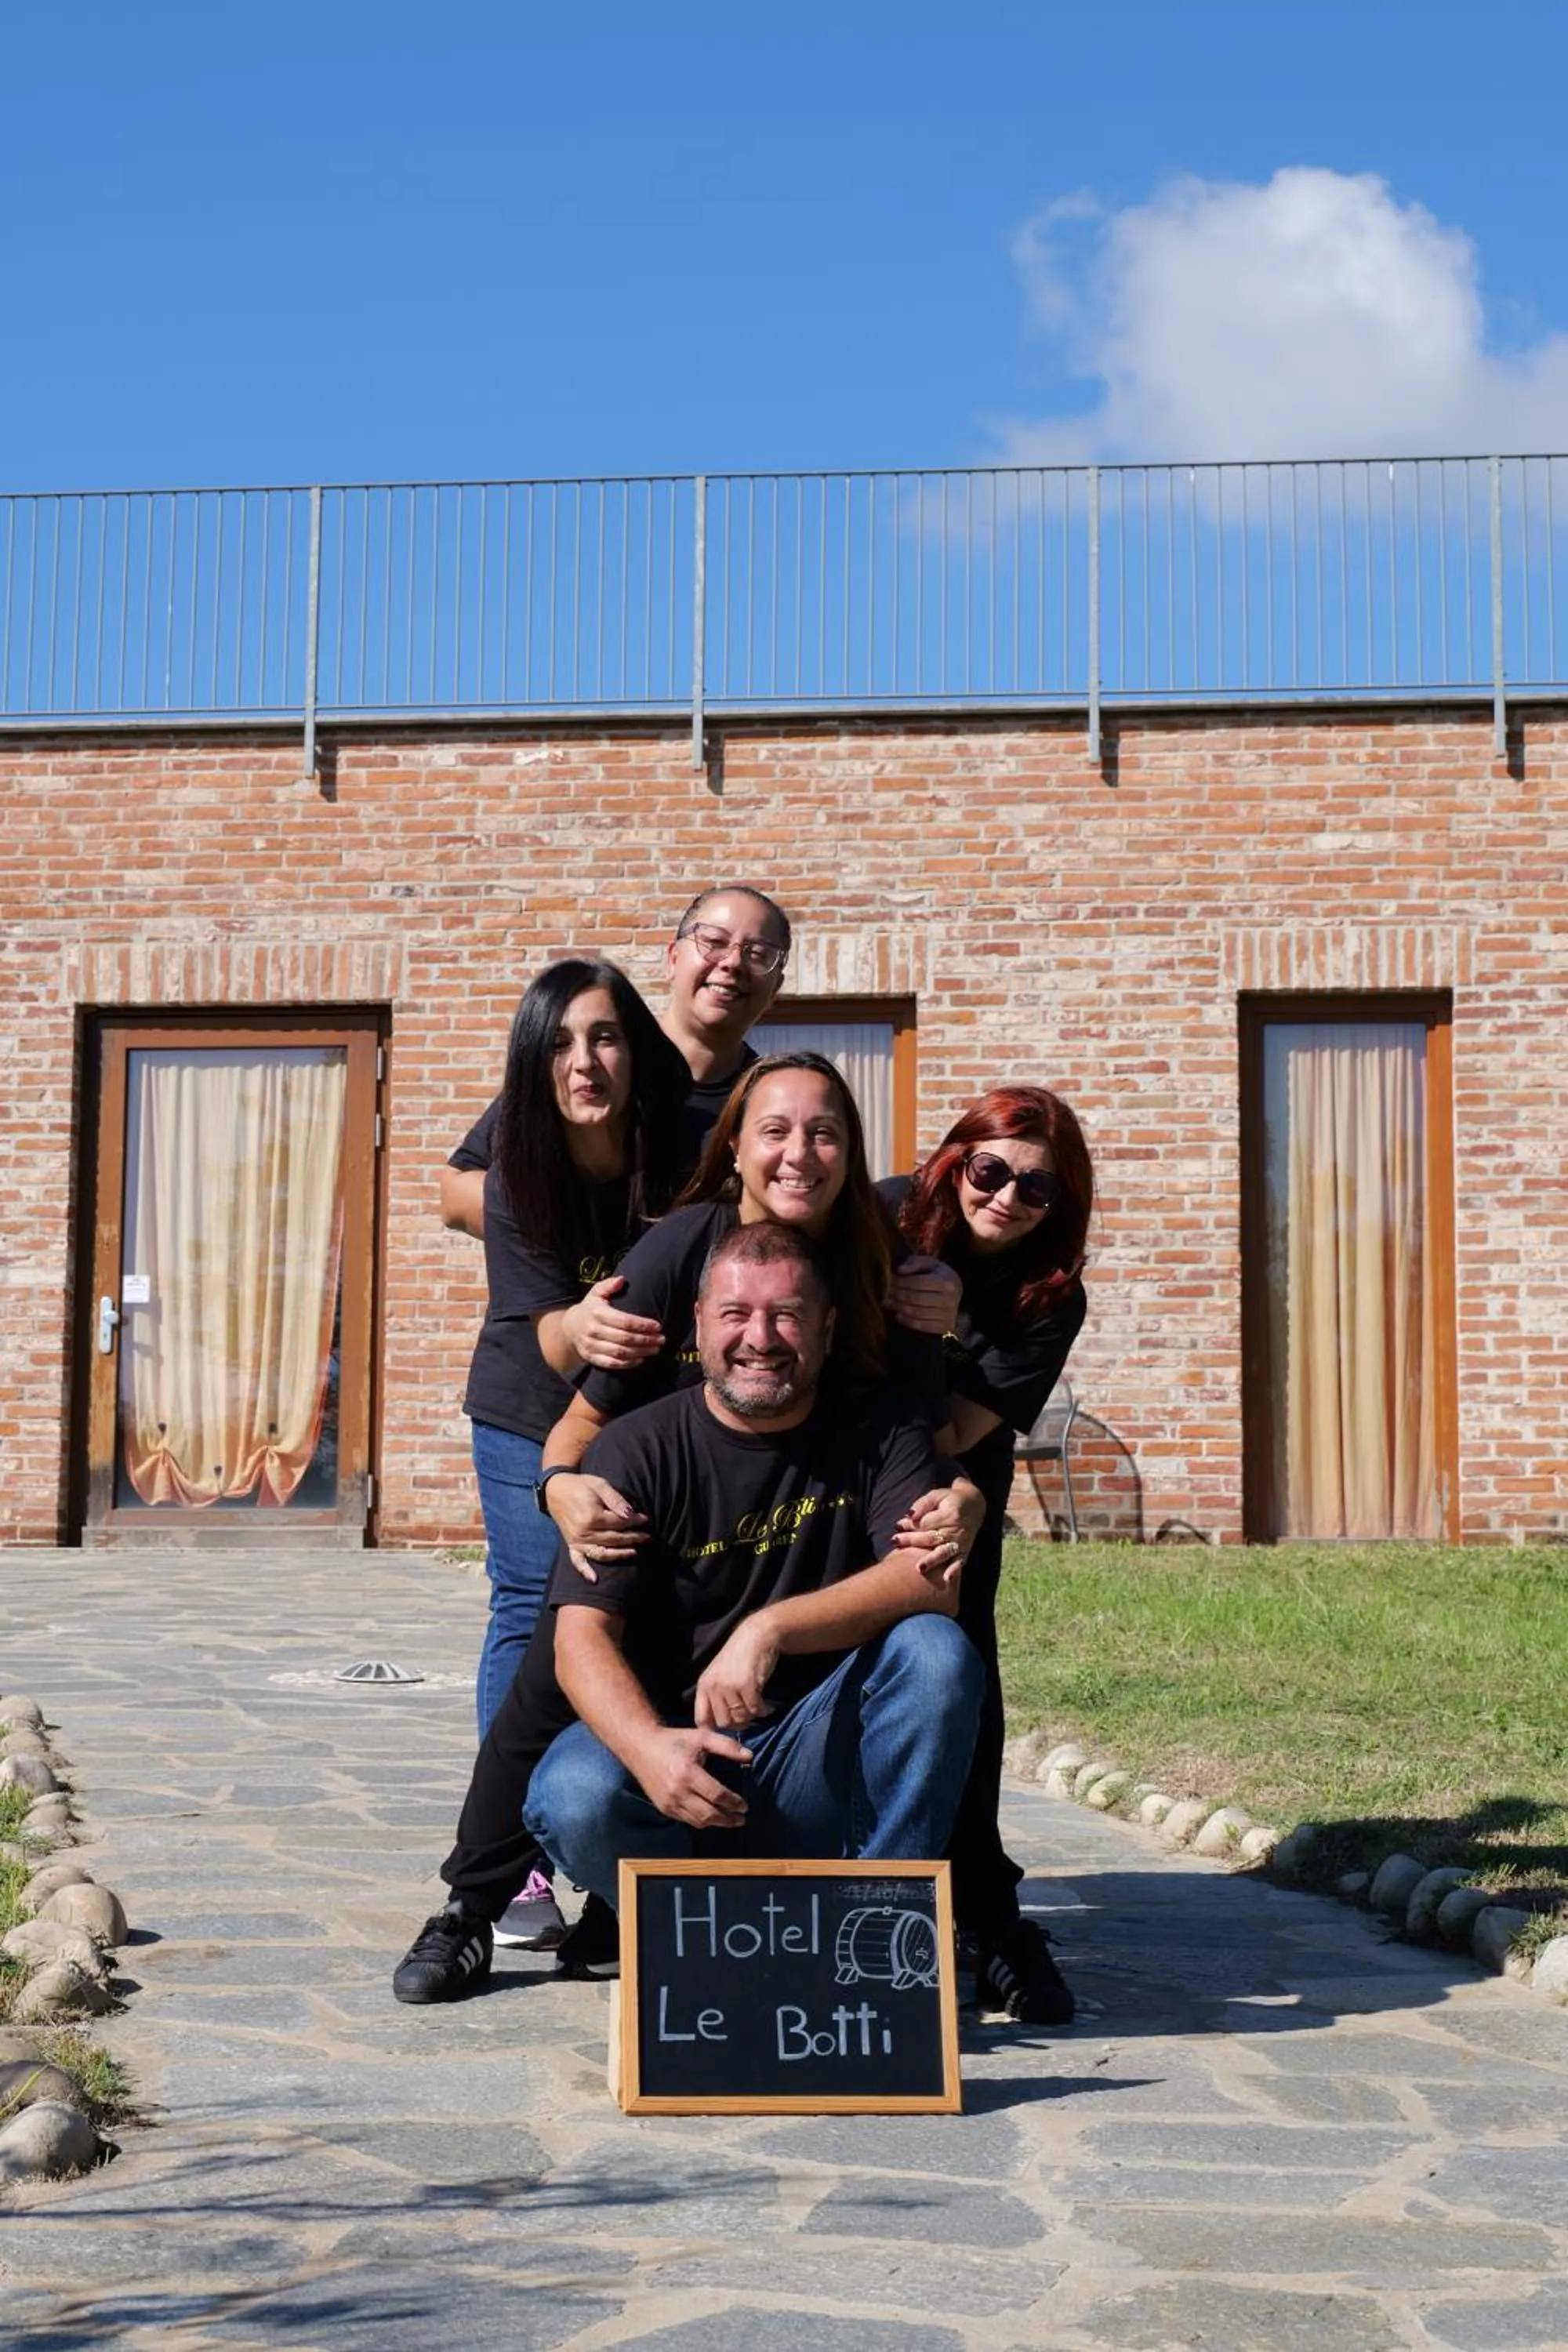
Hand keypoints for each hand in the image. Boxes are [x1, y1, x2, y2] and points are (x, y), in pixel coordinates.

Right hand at [545, 1473, 647, 1579]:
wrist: (556, 1490)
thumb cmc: (581, 1485)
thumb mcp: (600, 1485)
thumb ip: (616, 1500)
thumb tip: (631, 1514)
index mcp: (592, 1516)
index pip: (620, 1523)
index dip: (635, 1521)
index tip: (645, 1519)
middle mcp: (584, 1532)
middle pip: (614, 1539)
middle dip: (633, 1538)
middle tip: (647, 1537)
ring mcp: (577, 1541)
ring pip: (602, 1553)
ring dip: (619, 1554)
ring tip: (635, 1552)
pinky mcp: (571, 1545)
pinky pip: (577, 1561)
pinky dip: (585, 1571)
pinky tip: (594, 1579)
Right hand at [562, 1278, 664, 1371]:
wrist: (569, 1327)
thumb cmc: (590, 1308)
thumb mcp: (596, 1292)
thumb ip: (608, 1285)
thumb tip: (622, 1280)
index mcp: (597, 1313)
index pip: (624, 1321)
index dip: (642, 1324)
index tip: (658, 1326)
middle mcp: (593, 1330)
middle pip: (624, 1338)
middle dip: (646, 1339)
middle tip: (661, 1339)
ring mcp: (591, 1345)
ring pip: (620, 1352)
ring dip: (640, 1352)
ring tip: (655, 1349)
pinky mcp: (591, 1357)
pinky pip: (611, 1363)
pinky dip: (627, 1364)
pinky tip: (641, 1359)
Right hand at [633, 1726, 753, 1828]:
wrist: (641, 1747)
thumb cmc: (674, 1740)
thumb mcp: (701, 1736)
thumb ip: (727, 1746)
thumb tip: (749, 1756)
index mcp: (688, 1773)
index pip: (717, 1795)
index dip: (734, 1803)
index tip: (745, 1806)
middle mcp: (678, 1791)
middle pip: (709, 1814)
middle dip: (728, 1819)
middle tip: (741, 1819)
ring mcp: (669, 1802)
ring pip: (698, 1821)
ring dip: (716, 1823)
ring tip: (730, 1820)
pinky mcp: (663, 1808)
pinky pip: (686, 1820)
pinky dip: (701, 1821)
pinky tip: (711, 1817)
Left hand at [694, 1614, 780, 1731]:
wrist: (756, 1635)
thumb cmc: (739, 1657)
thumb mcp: (719, 1675)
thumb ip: (716, 1697)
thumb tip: (720, 1725)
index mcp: (704, 1686)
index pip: (701, 1720)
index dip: (714, 1729)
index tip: (729, 1726)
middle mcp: (714, 1687)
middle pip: (724, 1723)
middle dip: (739, 1723)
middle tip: (749, 1715)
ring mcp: (730, 1687)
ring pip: (741, 1718)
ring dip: (753, 1717)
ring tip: (760, 1708)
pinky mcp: (747, 1686)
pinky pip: (755, 1710)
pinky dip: (764, 1711)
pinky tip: (768, 1706)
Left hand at [890, 1253, 962, 1334]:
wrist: (956, 1294)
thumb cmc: (939, 1276)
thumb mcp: (931, 1264)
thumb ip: (915, 1262)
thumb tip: (900, 1270)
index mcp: (947, 1282)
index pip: (917, 1282)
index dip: (900, 1282)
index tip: (889, 1280)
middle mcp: (949, 1300)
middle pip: (915, 1299)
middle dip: (897, 1295)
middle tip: (885, 1292)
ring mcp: (948, 1315)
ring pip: (916, 1313)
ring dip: (899, 1308)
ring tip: (889, 1302)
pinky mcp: (944, 1327)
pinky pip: (920, 1325)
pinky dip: (906, 1320)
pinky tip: (898, 1314)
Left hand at [891, 1482, 985, 1592]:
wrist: (973, 1505)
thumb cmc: (949, 1500)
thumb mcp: (936, 1495)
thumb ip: (922, 1504)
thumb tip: (908, 1516)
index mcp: (949, 1514)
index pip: (926, 1522)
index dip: (910, 1524)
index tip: (898, 1526)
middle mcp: (956, 1529)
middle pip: (932, 1537)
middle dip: (913, 1540)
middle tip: (894, 1542)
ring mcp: (960, 1542)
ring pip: (944, 1552)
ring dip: (932, 1560)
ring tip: (920, 1568)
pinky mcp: (964, 1551)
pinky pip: (959, 1562)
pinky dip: (954, 1571)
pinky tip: (947, 1580)